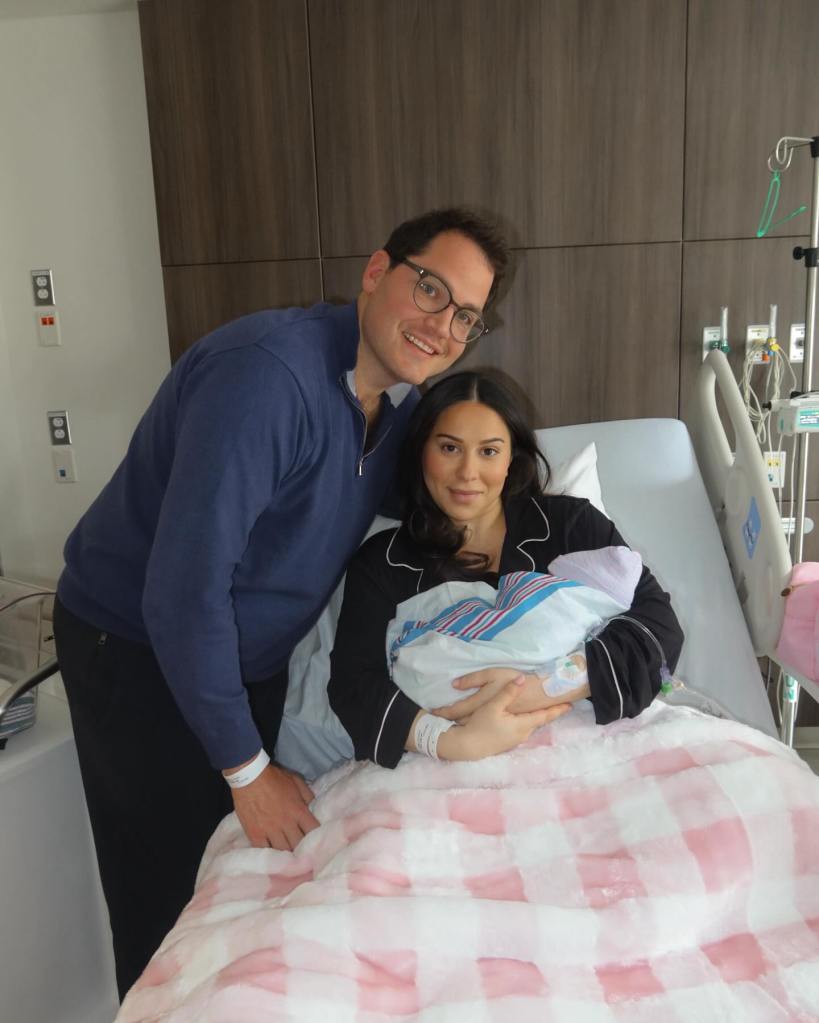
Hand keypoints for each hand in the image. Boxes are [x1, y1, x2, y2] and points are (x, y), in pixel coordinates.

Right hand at [230, 764, 317, 851]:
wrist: (249, 776)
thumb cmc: (274, 777)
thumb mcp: (296, 781)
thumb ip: (308, 796)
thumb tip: (314, 808)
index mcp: (298, 810)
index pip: (313, 830)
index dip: (316, 836)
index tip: (316, 840)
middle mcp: (286, 823)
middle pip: (299, 845)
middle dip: (303, 849)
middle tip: (303, 852)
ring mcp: (270, 830)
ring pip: (283, 851)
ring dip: (287, 854)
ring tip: (289, 857)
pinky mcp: (255, 834)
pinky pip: (264, 851)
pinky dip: (270, 855)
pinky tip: (272, 857)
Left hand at [434, 667, 536, 719]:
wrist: (542, 692)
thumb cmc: (516, 680)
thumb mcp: (493, 674)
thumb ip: (473, 679)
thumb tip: (454, 684)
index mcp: (482, 703)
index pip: (457, 710)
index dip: (444, 712)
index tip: (431, 713)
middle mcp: (487, 716)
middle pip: (463, 721)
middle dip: (449, 721)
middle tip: (434, 719)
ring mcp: (496, 723)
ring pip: (473, 725)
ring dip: (460, 725)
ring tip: (447, 724)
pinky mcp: (506, 725)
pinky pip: (484, 725)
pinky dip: (474, 725)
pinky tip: (471, 724)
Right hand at [441, 679, 570, 759]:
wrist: (466, 747)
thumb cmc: (480, 725)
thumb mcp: (493, 706)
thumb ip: (509, 692)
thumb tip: (522, 678)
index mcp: (522, 725)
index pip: (544, 716)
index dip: (557, 709)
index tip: (570, 704)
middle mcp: (522, 734)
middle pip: (539, 721)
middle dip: (549, 712)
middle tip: (560, 702)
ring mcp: (515, 739)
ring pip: (531, 725)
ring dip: (538, 716)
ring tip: (545, 707)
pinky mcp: (508, 741)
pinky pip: (523, 728)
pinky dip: (528, 720)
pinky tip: (525, 716)